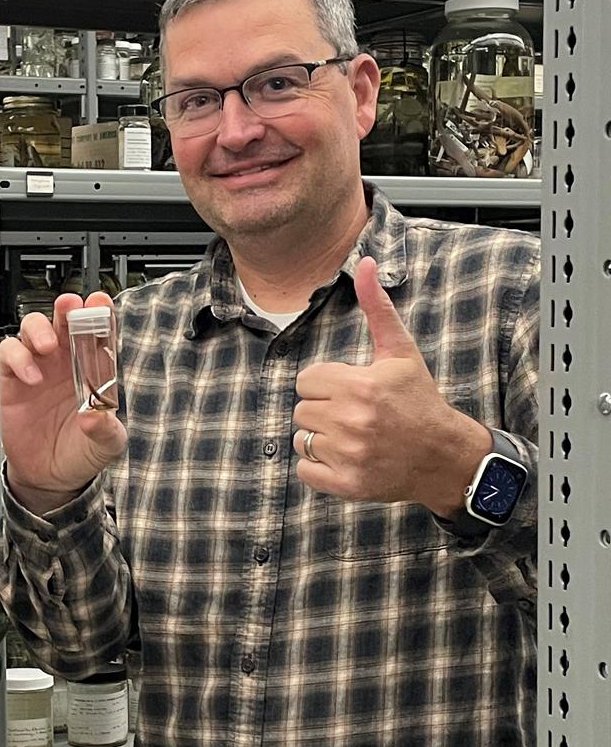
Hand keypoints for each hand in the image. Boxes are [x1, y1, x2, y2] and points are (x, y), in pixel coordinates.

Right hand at [0, 293, 125, 510]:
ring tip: (47, 347)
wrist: (47, 477)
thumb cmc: (79, 454)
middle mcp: (64, 364)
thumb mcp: (105, 445)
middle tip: (69, 308)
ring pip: (32, 330)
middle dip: (66, 309)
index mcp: (92, 370)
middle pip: (63, 322)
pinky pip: (8, 355)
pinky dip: (17, 358)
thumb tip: (96, 415)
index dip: (100, 315)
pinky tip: (31, 376)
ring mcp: (37, 369)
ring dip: (39, 329)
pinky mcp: (11, 380)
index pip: (98, 334)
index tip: (100, 304)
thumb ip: (105, 429)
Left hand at [291, 258, 492, 511]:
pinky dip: (321, 468)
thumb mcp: (400, 352)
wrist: (446, 456)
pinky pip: (305, 470)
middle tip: (359, 415)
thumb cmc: (419, 400)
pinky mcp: (346, 484)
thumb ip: (377, 309)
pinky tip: (351, 458)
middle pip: (301, 409)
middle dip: (325, 410)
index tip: (355, 391)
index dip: (328, 384)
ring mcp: (349, 454)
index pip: (306, 380)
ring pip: (301, 438)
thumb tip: (364, 263)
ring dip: (322, 438)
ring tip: (357, 436)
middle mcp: (354, 420)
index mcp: (361, 386)